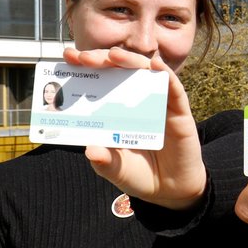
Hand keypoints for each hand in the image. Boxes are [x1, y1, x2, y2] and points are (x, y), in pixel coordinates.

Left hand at [63, 46, 206, 210]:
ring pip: (145, 72)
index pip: (99, 81)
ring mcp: (158, 104)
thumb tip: (91, 151)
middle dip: (102, 59)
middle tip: (85, 58)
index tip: (68, 57)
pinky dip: (165, 74)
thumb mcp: (116, 170)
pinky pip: (174, 89)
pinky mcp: (179, 112)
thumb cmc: (140, 175)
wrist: (170, 191)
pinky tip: (155, 65)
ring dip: (130, 60)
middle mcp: (136, 101)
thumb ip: (104, 162)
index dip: (86, 67)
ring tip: (115, 55)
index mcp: (115, 110)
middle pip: (120, 71)